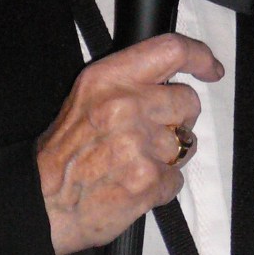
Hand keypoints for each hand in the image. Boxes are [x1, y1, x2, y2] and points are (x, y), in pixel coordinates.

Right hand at [36, 33, 222, 254]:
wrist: (42, 203)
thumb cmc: (65, 152)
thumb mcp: (86, 96)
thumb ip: (128, 81)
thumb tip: (171, 77)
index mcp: (109, 78)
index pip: (171, 51)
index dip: (200, 57)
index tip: (211, 69)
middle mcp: (126, 106)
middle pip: (188, 100)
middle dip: (178, 118)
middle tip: (151, 132)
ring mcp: (139, 144)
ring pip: (187, 142)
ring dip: (169, 155)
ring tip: (136, 161)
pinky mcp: (148, 180)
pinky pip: (178, 177)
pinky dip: (162, 184)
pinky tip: (134, 184)